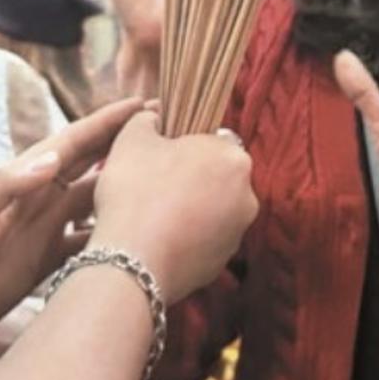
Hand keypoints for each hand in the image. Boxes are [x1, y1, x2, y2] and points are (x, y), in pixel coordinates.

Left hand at [0, 100, 141, 349]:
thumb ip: (6, 186)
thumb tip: (53, 158)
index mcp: (19, 182)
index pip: (72, 144)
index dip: (108, 124)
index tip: (146, 105)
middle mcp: (36, 202)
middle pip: (92, 167)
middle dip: (128, 149)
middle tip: (172, 136)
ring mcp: (41, 232)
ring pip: (95, 204)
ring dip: (126, 192)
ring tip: (166, 185)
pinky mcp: (43, 264)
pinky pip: (86, 244)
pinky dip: (111, 237)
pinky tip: (139, 239)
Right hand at [90, 111, 256, 300]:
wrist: (131, 262)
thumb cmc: (135, 191)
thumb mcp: (132, 138)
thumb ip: (147, 118)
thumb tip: (154, 117)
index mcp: (233, 157)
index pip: (211, 141)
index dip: (183, 146)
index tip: (159, 157)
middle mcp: (247, 195)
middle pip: (215, 176)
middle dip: (189, 178)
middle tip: (153, 184)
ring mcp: (237, 232)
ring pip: (211, 209)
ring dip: (189, 208)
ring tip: (153, 213)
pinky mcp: (222, 262)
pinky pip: (203, 239)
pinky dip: (186, 236)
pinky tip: (158, 237)